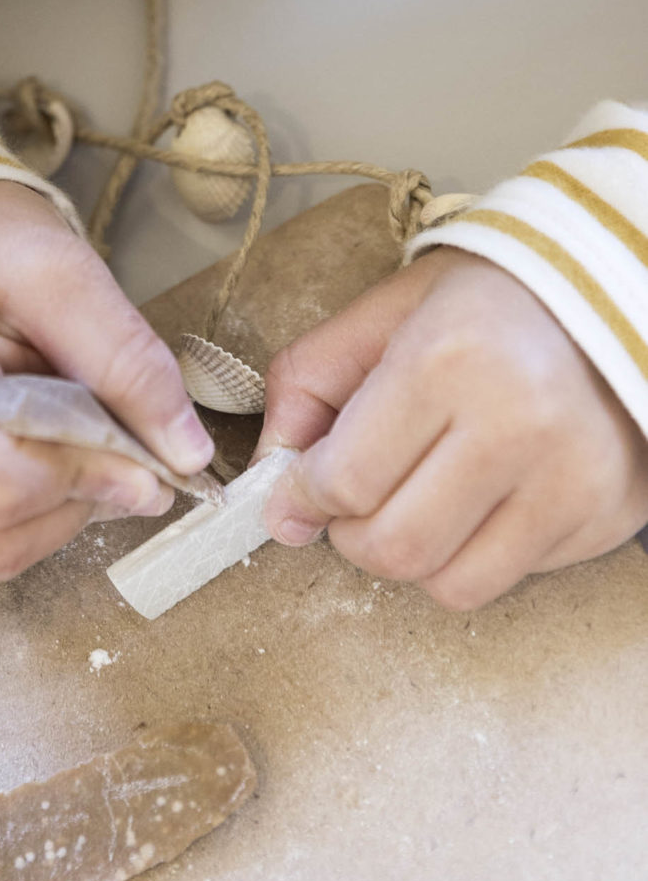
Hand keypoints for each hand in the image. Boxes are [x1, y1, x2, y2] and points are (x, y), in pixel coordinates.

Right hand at [0, 182, 211, 579]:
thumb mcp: (59, 271)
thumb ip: (125, 359)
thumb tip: (185, 457)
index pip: (0, 486)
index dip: (88, 479)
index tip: (146, 455)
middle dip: (77, 497)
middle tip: (110, 434)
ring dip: (58, 509)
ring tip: (67, 431)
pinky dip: (29, 508)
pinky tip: (33, 444)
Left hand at [258, 246, 647, 608]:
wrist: (608, 296)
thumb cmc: (482, 301)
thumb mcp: (378, 318)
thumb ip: (305, 391)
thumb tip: (273, 496)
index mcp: (446, 361)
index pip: (346, 481)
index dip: (304, 497)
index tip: (298, 492)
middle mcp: (516, 425)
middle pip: (394, 546)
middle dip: (351, 535)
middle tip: (355, 500)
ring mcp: (570, 479)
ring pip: (451, 584)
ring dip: (414, 555)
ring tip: (417, 500)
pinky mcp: (605, 516)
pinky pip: (510, 578)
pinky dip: (476, 552)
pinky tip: (481, 497)